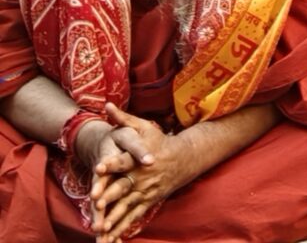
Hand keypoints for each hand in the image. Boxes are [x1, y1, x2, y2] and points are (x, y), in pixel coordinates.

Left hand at [90, 110, 189, 242]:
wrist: (183, 159)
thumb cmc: (159, 141)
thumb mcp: (144, 127)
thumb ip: (124, 119)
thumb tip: (107, 106)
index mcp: (138, 158)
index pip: (123, 160)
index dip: (111, 164)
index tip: (99, 166)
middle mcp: (141, 177)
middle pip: (123, 187)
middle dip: (109, 196)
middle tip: (95, 202)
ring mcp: (144, 192)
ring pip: (126, 207)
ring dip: (113, 218)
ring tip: (100, 228)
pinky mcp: (146, 203)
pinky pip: (133, 218)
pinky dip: (122, 229)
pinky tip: (110, 238)